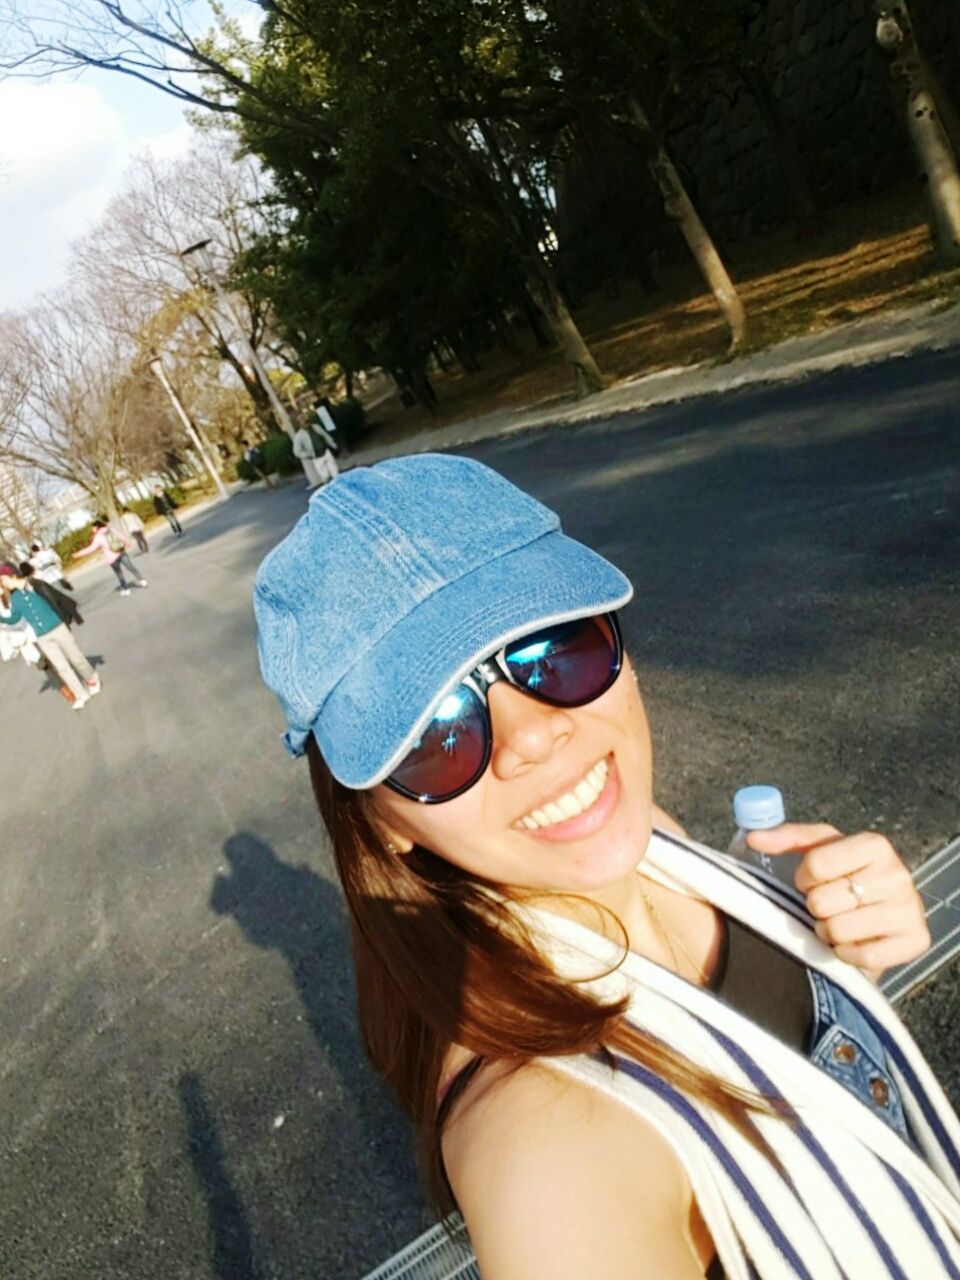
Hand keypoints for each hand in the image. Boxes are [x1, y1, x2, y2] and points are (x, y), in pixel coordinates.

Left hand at [747, 823, 929, 976]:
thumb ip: (785, 838)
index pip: (816, 864)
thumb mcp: (816, 850)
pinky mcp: (915, 941)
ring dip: (829, 933)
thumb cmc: (841, 878)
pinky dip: (848, 954)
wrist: (877, 915)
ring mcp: (910, 909)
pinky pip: (864, 956)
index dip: (803, 878)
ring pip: (840, 930)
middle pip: (824, 901)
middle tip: (826, 907)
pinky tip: (853, 942)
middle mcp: (897, 874)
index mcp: (874, 844)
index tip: (809, 882)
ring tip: (838, 923)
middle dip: (816, 908)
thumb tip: (753, 838)